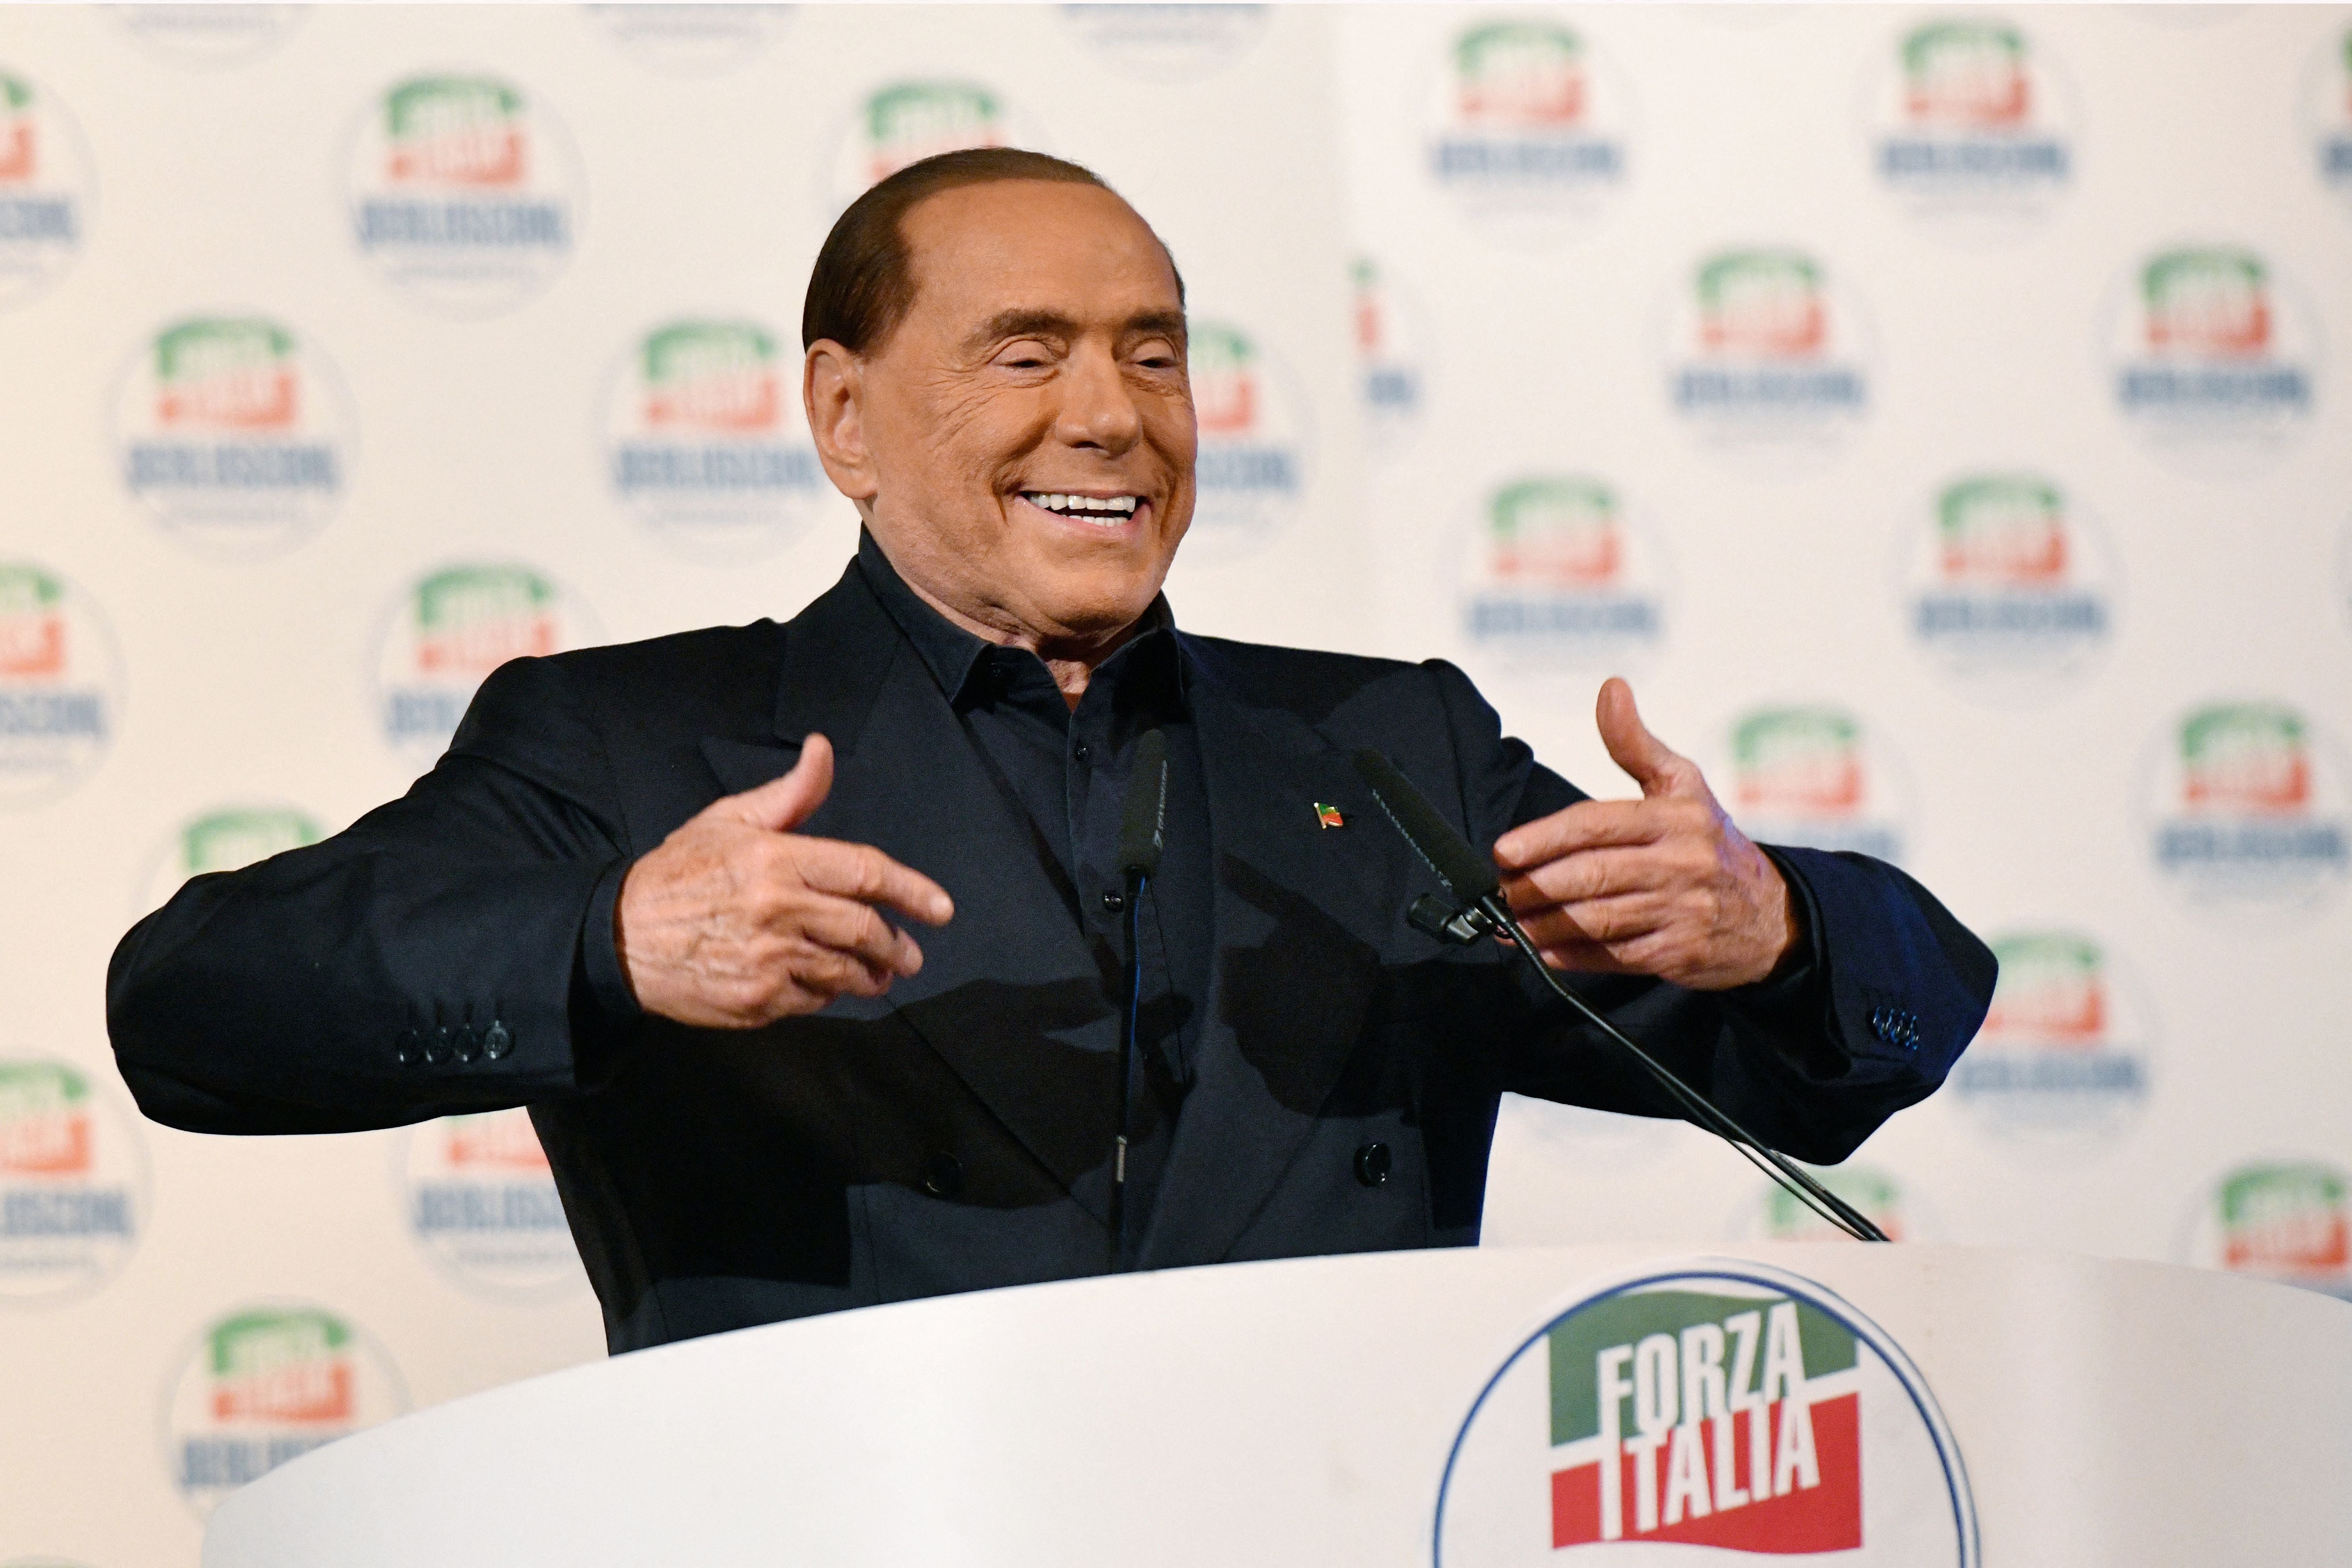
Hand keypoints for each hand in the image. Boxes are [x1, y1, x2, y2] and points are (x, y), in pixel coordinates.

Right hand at [614, 734, 954, 1026]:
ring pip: (845, 971)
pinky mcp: (756, 1000)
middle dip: (897, 943)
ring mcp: (768, 960)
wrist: (619, 937)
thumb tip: (823, 749)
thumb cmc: (679, 873)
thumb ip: (790, 794)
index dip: (911, 891)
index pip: (864, 873)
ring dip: (871, 974)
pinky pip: (813, 1001)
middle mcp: (778, 911)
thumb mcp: (729, 820)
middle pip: (864, 928)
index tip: (941, 909)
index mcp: (776, 860)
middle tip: (911, 953)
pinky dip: (829, 994)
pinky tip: (828, 985)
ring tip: (882, 973)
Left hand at [1491, 678, 1794, 990]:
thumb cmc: (1713, 844)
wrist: (1772, 916)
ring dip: (1544, 924)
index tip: (1503, 851)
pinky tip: (1542, 950)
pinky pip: (1613, 957)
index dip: (1544, 838)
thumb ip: (1636, 743)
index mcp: (1675, 818)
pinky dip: (1572, 957)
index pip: (1596, 825)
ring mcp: (1680, 913)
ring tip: (1509, 921)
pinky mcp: (1677, 954)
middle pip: (1590, 875)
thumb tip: (1611, 690)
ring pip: (1597, 920)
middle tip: (1498, 890)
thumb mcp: (1683, 784)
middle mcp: (1680, 864)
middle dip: (1535, 885)